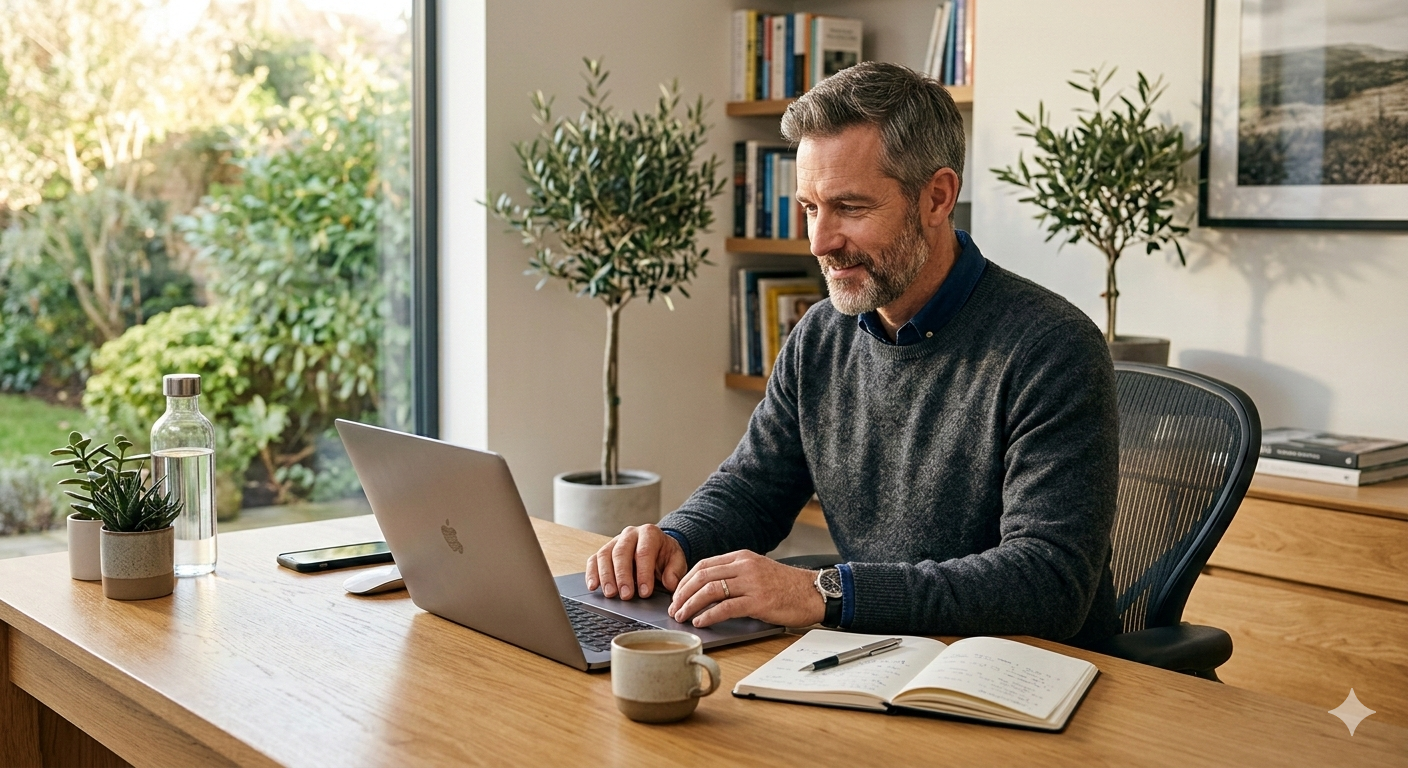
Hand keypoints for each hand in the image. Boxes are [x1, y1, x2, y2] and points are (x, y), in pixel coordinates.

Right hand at [584, 524, 687, 599]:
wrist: (657, 548)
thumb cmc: (666, 555)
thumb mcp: (677, 560)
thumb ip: (675, 571)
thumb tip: (670, 583)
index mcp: (649, 533)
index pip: (644, 552)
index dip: (644, 573)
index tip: (645, 592)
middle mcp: (630, 534)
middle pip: (621, 552)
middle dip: (623, 576)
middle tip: (626, 595)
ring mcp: (614, 541)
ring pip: (605, 555)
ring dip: (606, 576)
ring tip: (610, 594)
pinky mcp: (605, 551)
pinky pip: (594, 560)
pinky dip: (592, 573)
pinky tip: (593, 586)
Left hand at [668, 550, 824, 627]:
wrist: (813, 592)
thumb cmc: (786, 585)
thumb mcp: (758, 570)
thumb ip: (736, 574)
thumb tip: (708, 588)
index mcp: (742, 557)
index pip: (704, 565)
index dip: (685, 580)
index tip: (677, 594)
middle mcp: (745, 566)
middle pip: (702, 576)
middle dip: (682, 593)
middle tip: (674, 608)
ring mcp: (752, 583)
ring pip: (710, 590)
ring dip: (691, 605)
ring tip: (682, 616)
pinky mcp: (758, 601)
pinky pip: (726, 607)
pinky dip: (708, 615)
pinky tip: (701, 622)